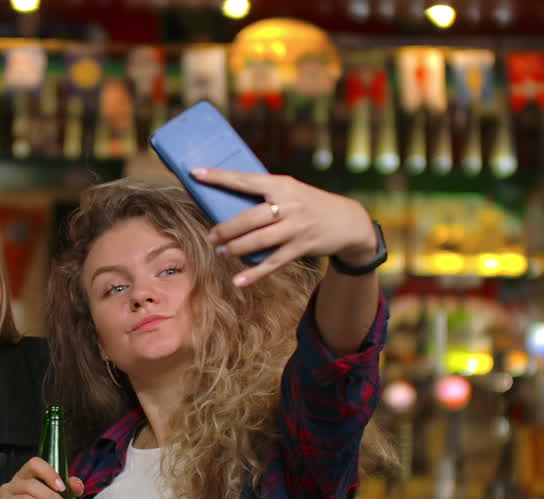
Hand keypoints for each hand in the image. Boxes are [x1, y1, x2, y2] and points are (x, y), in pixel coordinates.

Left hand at [191, 167, 375, 286]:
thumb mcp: (291, 191)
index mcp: (282, 184)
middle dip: (226, 228)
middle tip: (211, 236)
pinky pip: (273, 263)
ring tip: (221, 251)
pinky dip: (254, 273)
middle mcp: (289, 205)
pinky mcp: (301, 247)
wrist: (348, 221)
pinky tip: (238, 280)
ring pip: (259, 241)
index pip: (244, 179)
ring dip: (236, 248)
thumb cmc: (309, 204)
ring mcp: (296, 227)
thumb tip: (227, 207)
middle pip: (249, 218)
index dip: (219, 177)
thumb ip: (265, 197)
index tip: (195, 173)